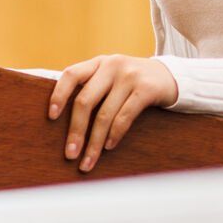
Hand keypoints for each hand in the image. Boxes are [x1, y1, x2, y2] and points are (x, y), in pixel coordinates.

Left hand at [49, 55, 179, 171]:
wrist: (171, 77)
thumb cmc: (132, 83)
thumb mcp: (111, 77)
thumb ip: (91, 88)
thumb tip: (60, 119)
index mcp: (98, 62)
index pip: (71, 74)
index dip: (58, 95)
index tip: (51, 117)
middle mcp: (111, 65)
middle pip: (85, 101)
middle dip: (75, 131)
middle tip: (70, 154)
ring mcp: (129, 76)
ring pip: (104, 114)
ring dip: (94, 141)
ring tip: (88, 160)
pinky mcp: (145, 88)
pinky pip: (124, 116)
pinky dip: (114, 134)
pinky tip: (109, 147)